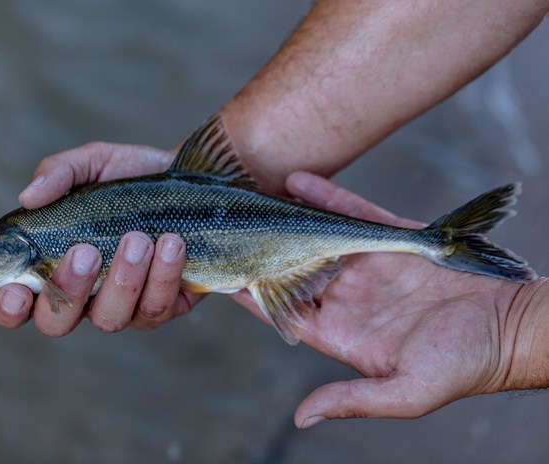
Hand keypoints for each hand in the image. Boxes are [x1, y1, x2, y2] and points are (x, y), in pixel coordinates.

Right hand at [0, 142, 200, 335]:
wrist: (192, 181)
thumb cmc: (131, 178)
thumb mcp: (93, 163)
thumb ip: (57, 174)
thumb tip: (28, 198)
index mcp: (53, 266)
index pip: (18, 304)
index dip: (9, 308)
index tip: (16, 291)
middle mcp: (84, 294)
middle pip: (57, 323)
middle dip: (69, 291)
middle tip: (86, 251)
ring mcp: (124, 305)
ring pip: (110, 318)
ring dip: (123, 279)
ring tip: (139, 238)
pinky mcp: (166, 305)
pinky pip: (157, 308)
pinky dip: (163, 276)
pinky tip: (173, 243)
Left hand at [231, 172, 530, 426]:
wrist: (509, 327)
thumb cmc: (462, 366)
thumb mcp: (404, 392)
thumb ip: (352, 401)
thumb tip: (303, 418)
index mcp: (343, 333)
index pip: (284, 311)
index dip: (254, 296)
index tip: (224, 277)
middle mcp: (348, 297)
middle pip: (293, 269)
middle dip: (262, 251)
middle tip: (228, 228)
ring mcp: (367, 266)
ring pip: (316, 237)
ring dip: (286, 219)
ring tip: (253, 200)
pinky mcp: (390, 240)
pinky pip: (351, 214)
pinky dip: (326, 198)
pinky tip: (298, 182)